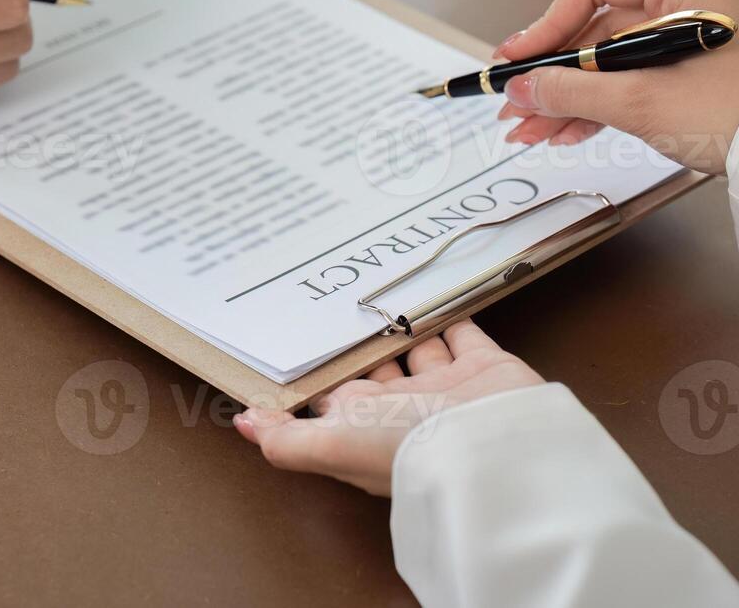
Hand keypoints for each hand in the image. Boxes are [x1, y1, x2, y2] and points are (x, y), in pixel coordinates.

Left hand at [234, 319, 543, 495]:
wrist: (496, 447)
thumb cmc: (411, 447)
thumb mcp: (335, 444)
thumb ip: (287, 438)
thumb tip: (243, 424)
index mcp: (364, 424)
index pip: (332, 394)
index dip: (315, 372)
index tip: (297, 335)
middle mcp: (403, 407)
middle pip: (374, 369)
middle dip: (359, 343)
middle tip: (340, 303)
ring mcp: (445, 387)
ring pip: (417, 349)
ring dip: (403, 327)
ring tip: (384, 291)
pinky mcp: (483, 368)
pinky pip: (464, 334)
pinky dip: (450, 314)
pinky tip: (434, 292)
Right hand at [494, 0, 738, 175]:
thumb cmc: (736, 117)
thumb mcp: (639, 103)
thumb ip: (571, 91)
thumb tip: (521, 89)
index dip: (548, 24)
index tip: (518, 62)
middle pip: (600, 25)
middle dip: (555, 72)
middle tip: (516, 105)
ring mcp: (698, 28)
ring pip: (616, 55)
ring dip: (574, 93)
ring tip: (532, 130)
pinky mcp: (701, 61)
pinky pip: (640, 70)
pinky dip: (606, 99)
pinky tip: (568, 129)